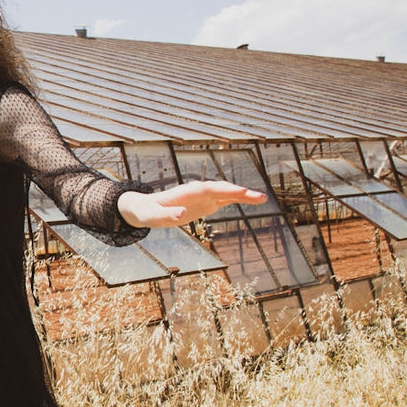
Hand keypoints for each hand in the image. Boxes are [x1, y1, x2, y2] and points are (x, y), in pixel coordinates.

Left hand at [118, 181, 267, 228]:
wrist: (143, 207)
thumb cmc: (146, 212)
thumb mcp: (152, 217)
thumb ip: (166, 216)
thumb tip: (182, 213)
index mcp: (185, 193)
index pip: (208, 189)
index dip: (224, 189)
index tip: (241, 191)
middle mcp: (196, 192)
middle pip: (221, 189)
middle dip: (239, 191)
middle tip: (259, 196)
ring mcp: (202, 197)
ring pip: (225, 193)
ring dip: (242, 194)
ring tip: (263, 198)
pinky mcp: (204, 203)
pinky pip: (224, 199)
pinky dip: (238, 199)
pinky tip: (252, 200)